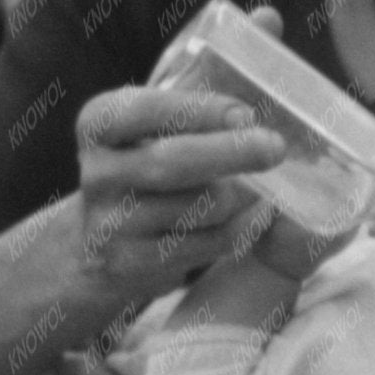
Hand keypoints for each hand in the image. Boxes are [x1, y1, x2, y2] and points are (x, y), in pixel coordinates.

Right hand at [73, 82, 287, 310]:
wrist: (99, 241)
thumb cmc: (144, 167)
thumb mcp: (150, 130)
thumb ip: (191, 116)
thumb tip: (249, 121)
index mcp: (99, 125)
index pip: (145, 110)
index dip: (200, 110)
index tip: (245, 115)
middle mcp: (98, 173)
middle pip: (172, 162)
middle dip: (233, 153)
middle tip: (276, 148)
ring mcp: (112, 223)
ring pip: (202, 206)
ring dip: (243, 195)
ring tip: (258, 187)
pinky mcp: (134, 264)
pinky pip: (210, 242)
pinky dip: (245, 226)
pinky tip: (257, 214)